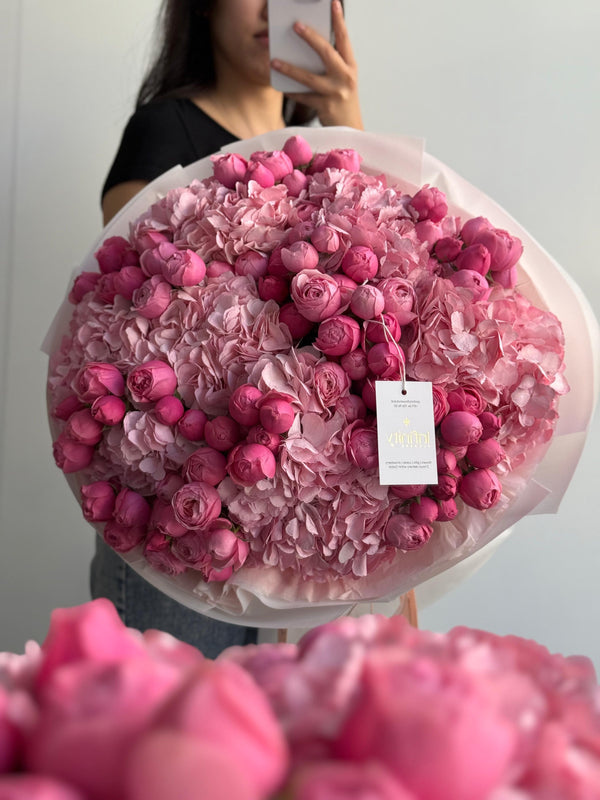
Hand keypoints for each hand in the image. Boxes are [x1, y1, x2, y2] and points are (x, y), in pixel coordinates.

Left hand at [271, 0, 362, 129]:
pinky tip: (281, 86)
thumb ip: (332, 62)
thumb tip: (310, 44)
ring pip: (309, 78)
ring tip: (274, 60)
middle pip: (326, 53)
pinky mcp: (325, 107)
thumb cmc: (343, 99)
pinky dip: (292, 91)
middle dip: (311, 37)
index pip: (344, 39)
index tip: (333, 3)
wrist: (350, 128)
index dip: (339, 20)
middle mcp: (345, 77)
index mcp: (350, 66)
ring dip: (290, 68)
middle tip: (296, 24)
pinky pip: (304, 97)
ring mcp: (336, 93)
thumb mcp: (343, 78)